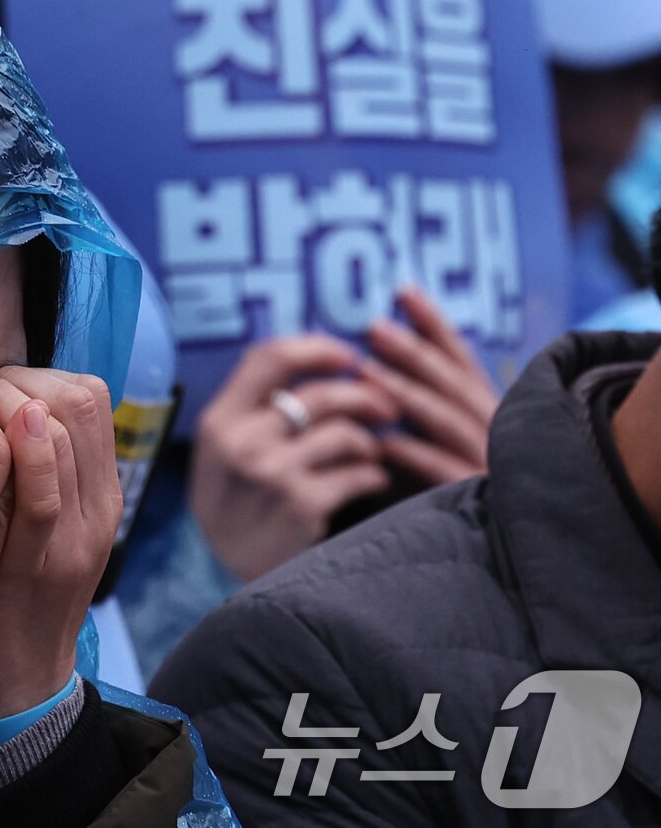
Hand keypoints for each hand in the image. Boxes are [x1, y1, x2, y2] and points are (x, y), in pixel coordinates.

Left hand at [0, 367, 121, 723]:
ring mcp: (73, 534)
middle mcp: (96, 505)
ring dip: (2, 402)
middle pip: (77, 397)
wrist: (10, 686)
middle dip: (14, 380)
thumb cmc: (1, 593)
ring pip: (63, 427)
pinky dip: (28, 451)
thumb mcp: (30, 522)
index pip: (86, 393)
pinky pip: (45, 492)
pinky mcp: (38, 565)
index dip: (31, 374)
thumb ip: (28, 468)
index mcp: (97, 492)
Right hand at [191, 335, 398, 581]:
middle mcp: (241, 442)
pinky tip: (370, 482)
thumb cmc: (238, 506)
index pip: (270, 357)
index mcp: (218, 420)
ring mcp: (271, 474)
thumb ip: (255, 409)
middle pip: (319, 393)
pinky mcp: (302, 506)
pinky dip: (373, 474)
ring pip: (344, 432)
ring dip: (370, 441)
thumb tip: (324, 361)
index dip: (318, 348)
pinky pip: (358, 473)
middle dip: (364, 395)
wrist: (233, 581)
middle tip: (386, 407)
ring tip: (371, 455)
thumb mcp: (222, 452)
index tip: (349, 356)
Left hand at [361, 286, 498, 484]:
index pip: (459, 359)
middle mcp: (494, 431)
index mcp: (485, 412)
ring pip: (445, 420)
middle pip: (452, 382)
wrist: (473, 566)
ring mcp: (489, 463)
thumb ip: (407, 409)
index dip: (433, 324)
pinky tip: (380, 444)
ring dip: (405, 394)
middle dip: (412, 351)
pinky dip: (411, 455)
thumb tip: (360, 366)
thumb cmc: (433, 496)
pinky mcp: (476, 499)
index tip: (402, 290)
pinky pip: (442, 471)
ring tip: (365, 374)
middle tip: (373, 327)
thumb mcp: (424, 444)